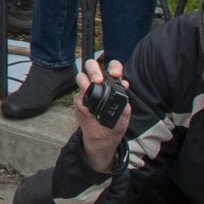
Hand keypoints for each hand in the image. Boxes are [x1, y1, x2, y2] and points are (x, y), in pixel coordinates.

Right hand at [73, 58, 130, 173]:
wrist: (105, 137)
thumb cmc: (116, 122)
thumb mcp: (125, 110)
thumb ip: (124, 97)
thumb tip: (123, 85)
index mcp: (111, 83)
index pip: (111, 67)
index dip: (113, 67)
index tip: (115, 74)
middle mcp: (97, 84)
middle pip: (91, 66)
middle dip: (93, 69)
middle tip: (98, 79)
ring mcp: (87, 91)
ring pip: (81, 77)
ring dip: (85, 80)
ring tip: (91, 87)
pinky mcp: (79, 101)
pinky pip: (78, 95)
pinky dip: (83, 97)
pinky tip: (88, 104)